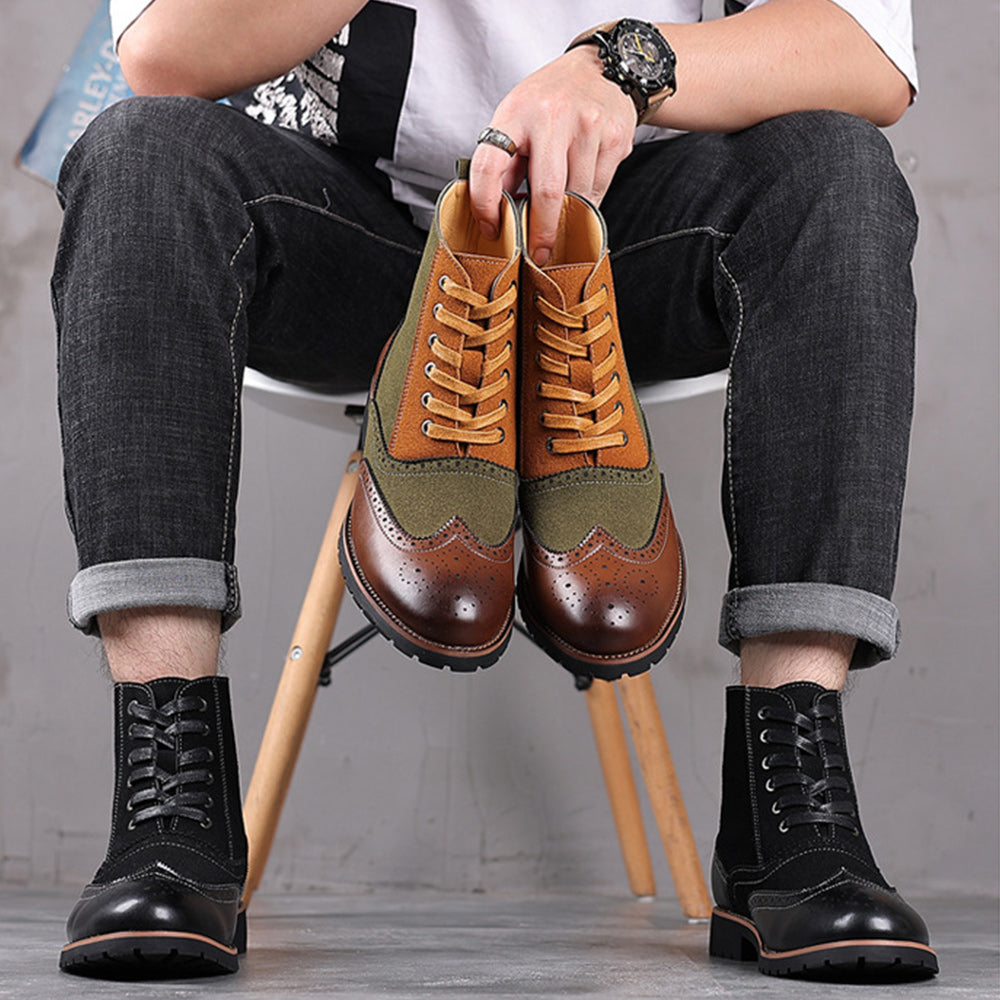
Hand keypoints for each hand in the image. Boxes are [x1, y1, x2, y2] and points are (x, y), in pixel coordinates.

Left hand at [469, 45, 635, 264]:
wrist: (600, 68)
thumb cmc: (548, 102)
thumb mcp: (516, 120)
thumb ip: (505, 165)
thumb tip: (498, 216)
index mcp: (515, 113)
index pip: (489, 166)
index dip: (485, 204)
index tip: (492, 230)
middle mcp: (552, 116)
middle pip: (546, 192)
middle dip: (541, 232)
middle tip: (539, 255)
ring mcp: (588, 124)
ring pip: (578, 195)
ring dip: (568, 215)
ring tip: (563, 217)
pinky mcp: (615, 136)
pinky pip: (599, 188)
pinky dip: (588, 201)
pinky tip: (583, 193)